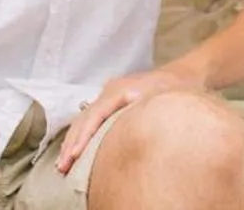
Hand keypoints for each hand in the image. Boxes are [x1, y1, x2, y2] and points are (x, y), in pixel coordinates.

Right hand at [55, 66, 206, 172]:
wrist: (181, 75)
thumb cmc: (175, 88)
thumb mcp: (165, 97)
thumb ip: (145, 109)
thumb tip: (129, 125)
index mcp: (121, 90)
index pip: (95, 115)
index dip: (84, 137)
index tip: (75, 155)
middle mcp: (110, 91)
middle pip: (84, 119)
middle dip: (71, 144)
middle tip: (62, 167)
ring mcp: (108, 96)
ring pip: (83, 120)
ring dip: (72, 142)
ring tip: (62, 165)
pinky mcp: (110, 103)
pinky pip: (89, 120)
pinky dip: (79, 136)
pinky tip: (73, 152)